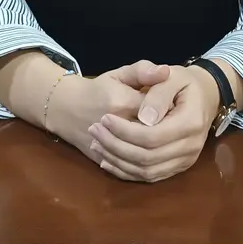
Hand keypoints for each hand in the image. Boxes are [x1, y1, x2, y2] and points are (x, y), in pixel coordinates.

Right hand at [45, 61, 168, 163]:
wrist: (67, 109)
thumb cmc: (98, 89)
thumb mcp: (120, 74)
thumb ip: (143, 71)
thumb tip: (165, 72)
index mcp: (123, 102)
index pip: (159, 112)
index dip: (172, 111)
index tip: (175, 107)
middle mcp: (116, 128)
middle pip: (154, 139)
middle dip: (168, 134)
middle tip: (173, 125)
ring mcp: (109, 148)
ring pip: (144, 161)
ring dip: (160, 153)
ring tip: (164, 140)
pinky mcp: (105, 162)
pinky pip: (130, 173)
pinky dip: (146, 169)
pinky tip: (153, 157)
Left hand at [87, 64, 219, 182]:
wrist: (205, 96)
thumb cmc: (184, 83)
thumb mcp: (172, 76)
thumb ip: (157, 93)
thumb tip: (144, 117)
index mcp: (190, 123)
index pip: (152, 136)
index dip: (125, 131)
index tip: (104, 118)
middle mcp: (191, 147)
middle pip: (147, 157)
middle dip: (116, 146)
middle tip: (94, 130)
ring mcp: (185, 160)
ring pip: (146, 171)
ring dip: (117, 160)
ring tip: (96, 143)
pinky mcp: (177, 167)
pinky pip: (149, 177)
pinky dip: (125, 171)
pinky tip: (107, 160)